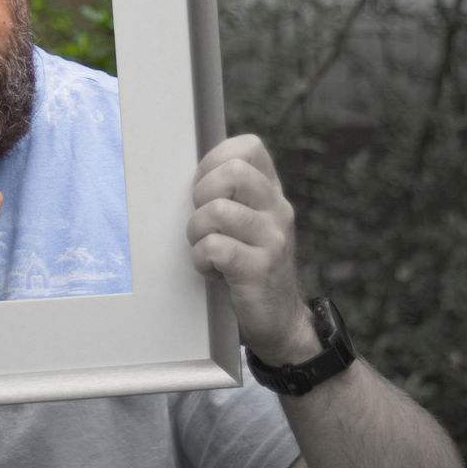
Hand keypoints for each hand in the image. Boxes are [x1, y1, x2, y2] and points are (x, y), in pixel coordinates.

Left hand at [188, 135, 315, 364]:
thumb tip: (187, 170)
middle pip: (233, 170)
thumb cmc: (248, 264)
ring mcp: (272, 239)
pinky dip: (201, 259)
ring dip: (197, 232)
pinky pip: (215, 248)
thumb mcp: (246, 222)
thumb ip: (228, 194)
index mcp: (270, 193)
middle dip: (202, 192)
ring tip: (205, 248)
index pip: (248, 147)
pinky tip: (211, 269)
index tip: (204, 189)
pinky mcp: (260, 269)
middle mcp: (277, 209)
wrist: (279, 320)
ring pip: (217, 211)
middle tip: (203, 220)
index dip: (215, 159)